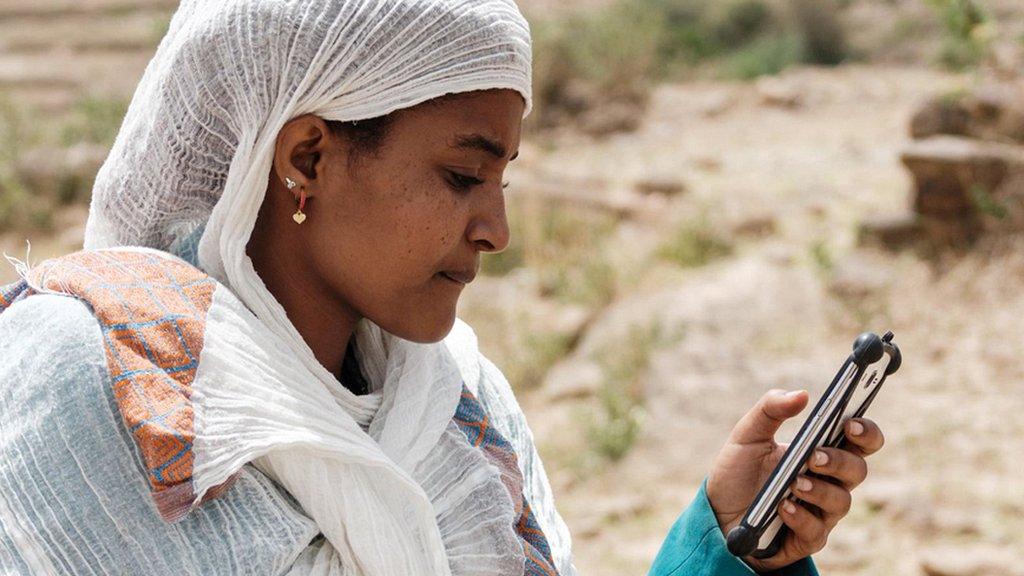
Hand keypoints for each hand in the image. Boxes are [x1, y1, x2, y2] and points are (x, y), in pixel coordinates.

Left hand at [706, 389, 884, 572]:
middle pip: (857, 470)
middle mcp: (828, 481)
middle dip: (839, 461)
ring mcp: (820, 511)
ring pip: (841, 501)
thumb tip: (801, 395)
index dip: (866, 432)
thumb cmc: (739, 471)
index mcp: (821, 451)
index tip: (851, 424)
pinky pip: (816, 531)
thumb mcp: (747, 435)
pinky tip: (783, 507)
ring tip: (795, 483)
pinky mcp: (806, 538)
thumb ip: (770, 409)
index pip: (860, 441)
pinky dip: (801, 517)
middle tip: (814, 456)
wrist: (717, 512)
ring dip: (819, 490)